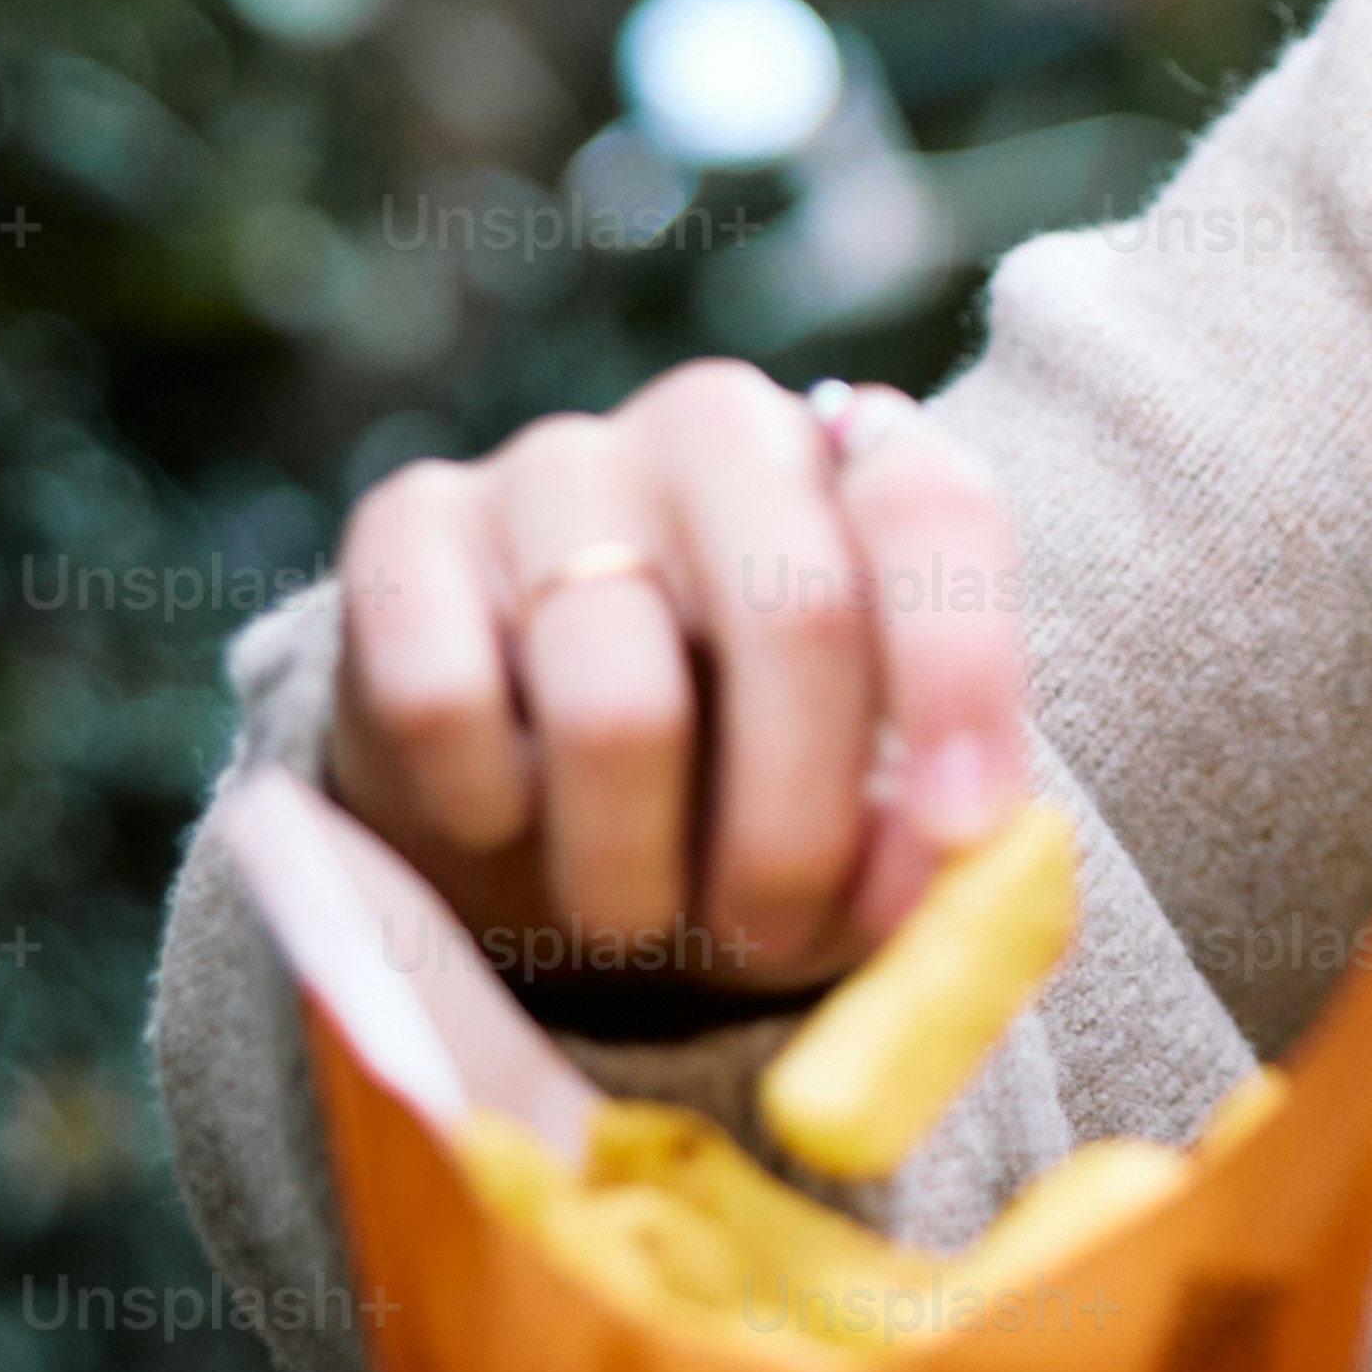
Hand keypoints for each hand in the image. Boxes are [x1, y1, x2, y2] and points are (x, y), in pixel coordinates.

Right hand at [323, 360, 1039, 994]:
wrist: (517, 810)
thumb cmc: (728, 810)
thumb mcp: (850, 847)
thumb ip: (914, 856)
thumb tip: (939, 861)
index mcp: (858, 468)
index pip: (935, 509)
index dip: (962, 671)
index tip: (966, 828)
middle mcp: (716, 428)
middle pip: (797, 610)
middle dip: (795, 826)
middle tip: (765, 942)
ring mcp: (556, 463)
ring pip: (618, 696)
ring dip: (631, 867)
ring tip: (629, 917)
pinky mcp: (406, 521)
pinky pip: (443, 700)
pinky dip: (485, 815)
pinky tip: (500, 825)